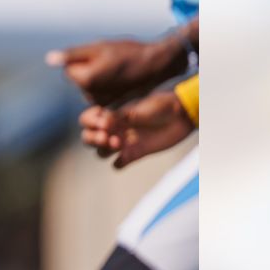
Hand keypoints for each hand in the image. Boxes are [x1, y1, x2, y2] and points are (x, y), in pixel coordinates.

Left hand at [46, 37, 184, 106]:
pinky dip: (106, 87)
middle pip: (78, 80)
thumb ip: (72, 55)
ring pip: (88, 87)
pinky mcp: (111, 107)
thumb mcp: (99, 48)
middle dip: (88, 70)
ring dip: (97, 79)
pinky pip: (99, 94)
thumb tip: (49, 59)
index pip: (68, 70)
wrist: (157, 66)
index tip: (100, 58)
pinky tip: (121, 81)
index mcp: (86, 80)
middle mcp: (91, 96)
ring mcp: (101, 103)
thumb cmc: (128, 53)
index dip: (82, 61)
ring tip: (117, 71)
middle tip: (110, 63)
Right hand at [79, 90, 194, 168]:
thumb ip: (121, 116)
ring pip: (100, 152)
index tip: (103, 122)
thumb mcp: (139, 107)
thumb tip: (103, 122)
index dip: (90, 122)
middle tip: (107, 138)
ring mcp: (123, 142)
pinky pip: (118, 164)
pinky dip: (118, 163)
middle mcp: (114, 129)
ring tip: (119, 145)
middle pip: (89, 138)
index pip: (87, 120)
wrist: (182, 115)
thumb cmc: (161, 105)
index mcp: (111, 115)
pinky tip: (125, 157)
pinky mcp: (135, 153)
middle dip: (93, 139)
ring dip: (104, 150)